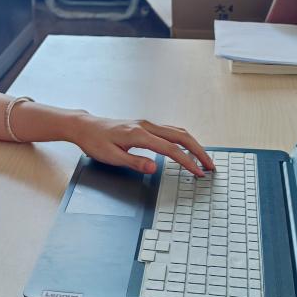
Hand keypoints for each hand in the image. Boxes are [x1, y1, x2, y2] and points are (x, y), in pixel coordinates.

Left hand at [69, 114, 214, 176]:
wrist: (86, 127)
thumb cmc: (96, 141)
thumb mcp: (111, 157)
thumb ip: (134, 162)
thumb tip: (154, 167)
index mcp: (139, 134)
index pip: (170, 149)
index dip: (187, 162)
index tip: (198, 172)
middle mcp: (146, 126)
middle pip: (181, 137)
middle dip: (198, 152)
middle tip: (210, 166)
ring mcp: (147, 124)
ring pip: (178, 132)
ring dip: (193, 145)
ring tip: (203, 159)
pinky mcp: (145, 126)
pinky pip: (170, 131)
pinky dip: (183, 140)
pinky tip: (187, 148)